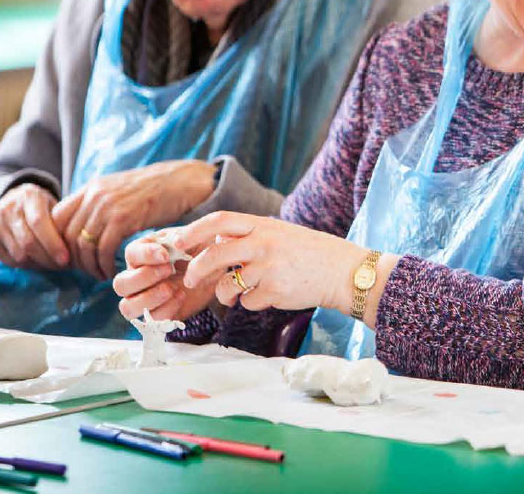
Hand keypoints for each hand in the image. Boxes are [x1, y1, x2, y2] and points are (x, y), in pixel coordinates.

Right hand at [0, 183, 68, 269]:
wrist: (14, 200)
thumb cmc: (43, 206)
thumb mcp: (55, 204)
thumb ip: (63, 221)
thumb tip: (76, 247)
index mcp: (28, 196)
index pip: (39, 222)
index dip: (53, 243)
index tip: (66, 258)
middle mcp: (7, 209)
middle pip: (28, 242)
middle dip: (48, 259)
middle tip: (62, 266)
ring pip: (18, 254)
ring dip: (38, 265)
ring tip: (53, 265)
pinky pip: (8, 260)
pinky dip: (25, 266)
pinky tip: (38, 263)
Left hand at [54, 159, 216, 280]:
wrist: (184, 181)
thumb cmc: (156, 190)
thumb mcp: (121, 191)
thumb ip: (100, 204)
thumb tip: (84, 226)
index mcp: (91, 188)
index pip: (56, 217)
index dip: (57, 241)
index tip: (70, 257)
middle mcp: (94, 195)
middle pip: (66, 234)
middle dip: (73, 259)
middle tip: (85, 272)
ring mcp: (108, 206)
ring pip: (83, 245)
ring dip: (89, 266)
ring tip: (100, 275)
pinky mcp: (124, 218)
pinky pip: (103, 249)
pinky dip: (105, 265)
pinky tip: (112, 271)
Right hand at [113, 237, 217, 322]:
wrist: (214, 271)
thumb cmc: (199, 251)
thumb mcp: (193, 238)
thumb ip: (182, 238)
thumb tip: (175, 242)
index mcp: (142, 254)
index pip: (131, 254)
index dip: (145, 255)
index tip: (166, 255)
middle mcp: (136, 277)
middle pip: (120, 284)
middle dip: (144, 278)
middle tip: (170, 270)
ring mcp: (144, 298)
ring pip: (127, 307)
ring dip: (149, 299)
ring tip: (171, 288)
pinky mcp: (158, 314)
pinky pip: (151, 320)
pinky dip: (166, 310)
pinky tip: (181, 296)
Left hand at [177, 212, 369, 314]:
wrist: (344, 272)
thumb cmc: (312, 253)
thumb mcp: (281, 234)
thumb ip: (251, 235)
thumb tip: (216, 241)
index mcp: (264, 225)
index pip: (219, 221)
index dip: (193, 231)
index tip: (178, 243)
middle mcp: (264, 243)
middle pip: (213, 255)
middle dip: (195, 270)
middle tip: (190, 280)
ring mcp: (269, 268)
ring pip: (226, 285)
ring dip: (223, 294)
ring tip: (233, 295)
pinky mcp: (275, 290)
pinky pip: (247, 302)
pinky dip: (251, 303)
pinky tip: (268, 296)